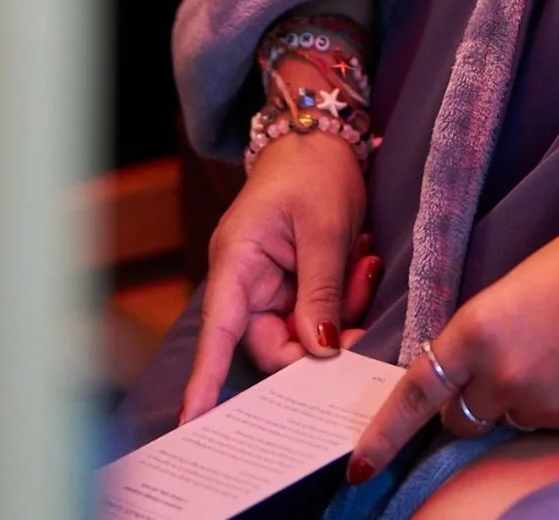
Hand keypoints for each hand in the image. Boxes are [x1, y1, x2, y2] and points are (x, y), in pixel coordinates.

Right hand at [180, 133, 377, 422]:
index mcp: (237, 262)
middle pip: (272, 343)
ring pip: (302, 331)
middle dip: (318, 344)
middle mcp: (246, 280)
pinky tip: (361, 259)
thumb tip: (319, 351)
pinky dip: (345, 299)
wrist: (325, 138)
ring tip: (364, 262)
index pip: (218, 331)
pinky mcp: (294, 283)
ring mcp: (270, 284)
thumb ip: (320, 291)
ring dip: (341, 313)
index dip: (206, 379)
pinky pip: (318, 312)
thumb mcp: (324, 228)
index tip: (194, 421)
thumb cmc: (315, 171)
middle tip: (363, 330)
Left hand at [347, 217, 558, 479]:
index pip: (416, 394)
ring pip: (506, 421)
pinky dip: (554, 402)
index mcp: (475, 332)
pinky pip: (547, 424)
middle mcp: (502, 377)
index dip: (384, 435)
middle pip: (459, 418)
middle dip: (466, 402)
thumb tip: (467, 377)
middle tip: (500, 364)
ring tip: (555, 350)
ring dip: (515, 400)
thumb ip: (478, 339)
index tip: (359, 467)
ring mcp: (542, 404)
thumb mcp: (507, 291)